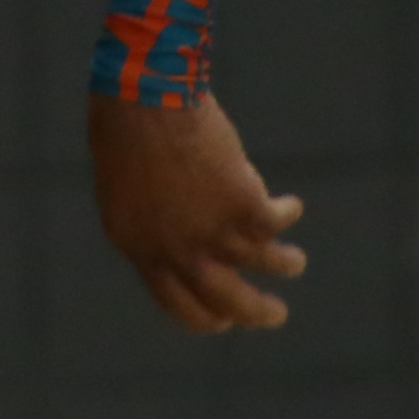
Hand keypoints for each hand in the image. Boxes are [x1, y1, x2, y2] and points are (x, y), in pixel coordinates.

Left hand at [89, 88, 303, 335]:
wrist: (143, 99)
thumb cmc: (125, 132)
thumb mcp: (124, 193)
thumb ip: (152, 225)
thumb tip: (181, 242)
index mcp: (141, 250)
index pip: (179, 305)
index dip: (207, 317)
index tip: (225, 320)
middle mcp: (178, 250)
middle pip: (227, 300)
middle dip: (256, 314)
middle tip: (275, 316)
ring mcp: (212, 230)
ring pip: (264, 263)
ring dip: (285, 264)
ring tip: (295, 263)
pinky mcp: (243, 203)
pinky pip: (275, 220)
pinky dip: (287, 212)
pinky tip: (292, 206)